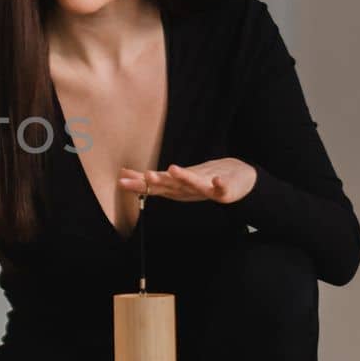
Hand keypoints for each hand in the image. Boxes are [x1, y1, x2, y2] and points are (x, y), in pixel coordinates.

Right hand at [118, 157, 256, 205]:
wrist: (237, 183)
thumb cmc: (202, 179)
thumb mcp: (174, 179)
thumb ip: (150, 178)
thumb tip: (123, 172)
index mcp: (175, 188)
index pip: (154, 186)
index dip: (139, 184)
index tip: (122, 180)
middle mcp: (187, 191)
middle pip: (171, 186)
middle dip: (157, 182)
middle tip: (143, 176)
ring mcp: (206, 190)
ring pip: (192, 185)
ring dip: (183, 179)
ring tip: (172, 169)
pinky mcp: (224, 191)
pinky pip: (221, 188)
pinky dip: (219, 184)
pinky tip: (216, 180)